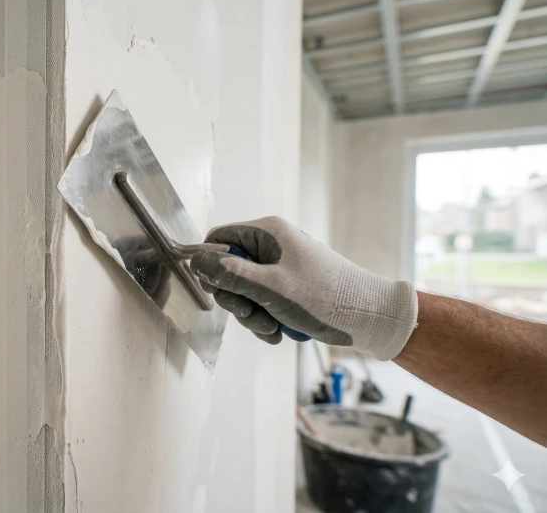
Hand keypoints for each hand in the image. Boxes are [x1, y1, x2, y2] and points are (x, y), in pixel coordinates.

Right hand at [189, 216, 417, 359]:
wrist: (371, 318)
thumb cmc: (324, 298)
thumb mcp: (270, 288)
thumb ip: (229, 274)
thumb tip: (195, 260)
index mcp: (268, 233)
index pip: (219, 239)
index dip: (211, 265)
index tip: (218, 291)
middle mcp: (273, 246)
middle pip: (229, 270)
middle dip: (237, 299)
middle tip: (252, 314)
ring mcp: (281, 268)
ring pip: (245, 291)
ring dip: (253, 315)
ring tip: (272, 328)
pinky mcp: (289, 288)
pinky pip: (263, 302)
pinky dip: (267, 319)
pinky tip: (281, 332)